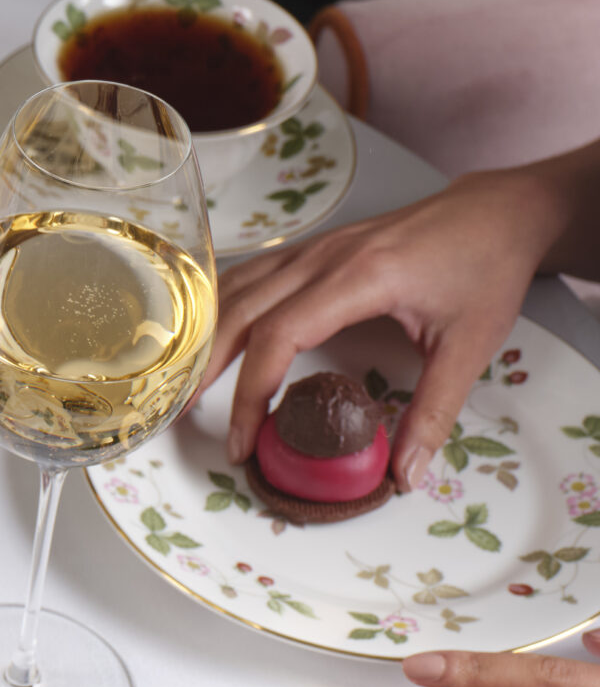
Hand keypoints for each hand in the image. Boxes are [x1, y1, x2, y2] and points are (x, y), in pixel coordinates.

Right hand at [199, 164, 575, 492]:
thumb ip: (434, 411)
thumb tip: (405, 473)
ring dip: (205, 334)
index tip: (244, 440)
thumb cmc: (486, 269)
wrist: (499, 212)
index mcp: (359, 278)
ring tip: (187, 381)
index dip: (251, 393)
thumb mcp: (471, 345)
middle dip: (207, 370)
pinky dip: (222, 306)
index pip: (278, 336)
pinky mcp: (314, 247)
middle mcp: (324, 257)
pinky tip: (213, 332)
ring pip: (236, 288)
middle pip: (240, 313)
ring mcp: (313, 247)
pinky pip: (251, 274)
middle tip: (188, 419)